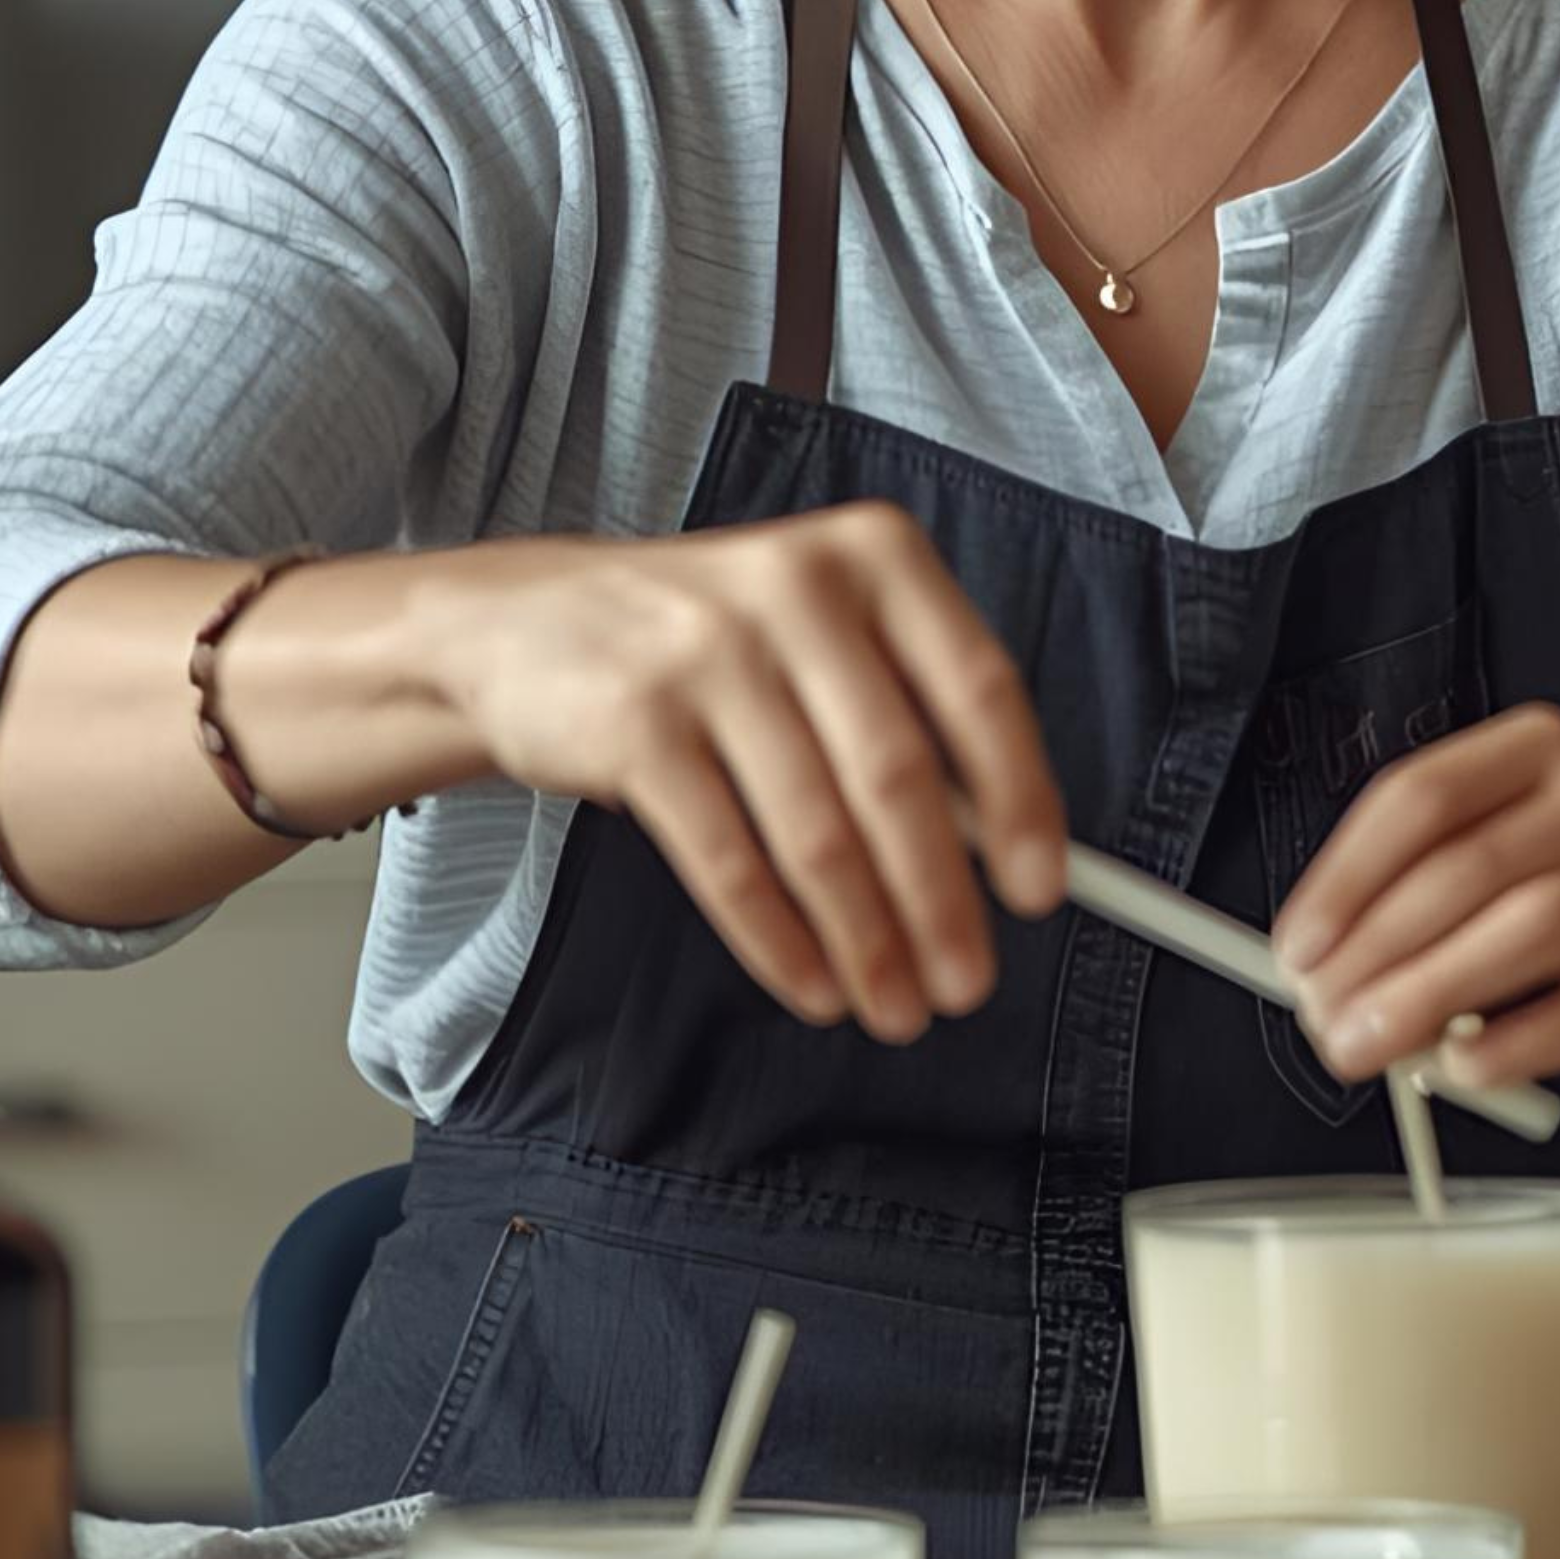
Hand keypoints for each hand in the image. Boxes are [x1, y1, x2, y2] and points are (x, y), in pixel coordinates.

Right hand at [430, 507, 1068, 1044]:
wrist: (519, 623)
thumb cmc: (710, 640)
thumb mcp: (824, 630)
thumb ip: (914, 710)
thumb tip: (1005, 849)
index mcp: (874, 553)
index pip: (980, 688)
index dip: (1022, 800)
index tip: (1040, 892)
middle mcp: (797, 588)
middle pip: (900, 776)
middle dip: (942, 902)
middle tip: (966, 985)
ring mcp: (707, 652)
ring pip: (817, 832)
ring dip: (866, 941)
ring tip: (895, 1005)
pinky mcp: (635, 723)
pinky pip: (728, 861)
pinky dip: (779, 940)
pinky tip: (812, 983)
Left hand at [1269, 703, 1559, 1100]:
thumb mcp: (1517, 871)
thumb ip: (1424, 901)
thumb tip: (1319, 968)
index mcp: (1542, 752)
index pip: (1423, 795)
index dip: (1346, 877)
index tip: (1296, 950)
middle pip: (1468, 865)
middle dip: (1377, 952)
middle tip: (1324, 1020)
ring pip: (1529, 925)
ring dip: (1432, 995)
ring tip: (1374, 1049)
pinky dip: (1515, 1044)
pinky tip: (1465, 1070)